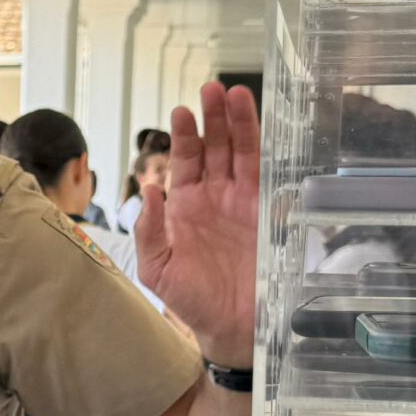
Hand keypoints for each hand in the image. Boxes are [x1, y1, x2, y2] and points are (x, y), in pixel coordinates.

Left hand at [136, 82, 260, 367]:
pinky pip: (266, 173)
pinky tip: (262, 126)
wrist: (233, 327)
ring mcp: (242, 201)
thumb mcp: (158, 269)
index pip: (184, 160)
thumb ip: (150, 231)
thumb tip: (148, 192)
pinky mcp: (267, 211)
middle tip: (212, 88)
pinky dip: (265, 149)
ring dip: (239, 123)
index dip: (184, 135)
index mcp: (184, 206)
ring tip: (236, 94)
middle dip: (212, 117)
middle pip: (214, 146)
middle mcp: (213, 197)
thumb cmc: (191, 301)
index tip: (182, 111)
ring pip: (240, 152)